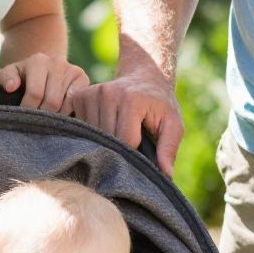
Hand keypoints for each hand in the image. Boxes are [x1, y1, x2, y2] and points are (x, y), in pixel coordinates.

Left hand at [0, 54, 87, 112]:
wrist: (46, 68)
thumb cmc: (25, 76)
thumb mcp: (11, 74)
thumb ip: (6, 78)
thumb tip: (11, 87)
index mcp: (38, 61)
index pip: (35, 93)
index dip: (29, 109)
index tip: (24, 116)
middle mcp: (57, 62)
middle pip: (51, 101)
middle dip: (42, 115)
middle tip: (37, 119)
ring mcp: (73, 69)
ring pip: (64, 105)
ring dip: (55, 115)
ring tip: (47, 115)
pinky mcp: (83, 78)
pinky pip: (76, 103)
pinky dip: (68, 111)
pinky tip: (60, 111)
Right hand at [68, 68, 183, 173]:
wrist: (144, 77)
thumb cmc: (160, 106)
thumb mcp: (173, 124)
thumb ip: (169, 148)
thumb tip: (165, 175)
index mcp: (131, 100)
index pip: (125, 142)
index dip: (134, 154)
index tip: (142, 151)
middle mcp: (108, 93)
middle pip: (107, 140)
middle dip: (119, 149)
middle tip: (132, 144)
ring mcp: (91, 94)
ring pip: (92, 136)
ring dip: (105, 142)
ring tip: (119, 134)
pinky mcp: (80, 96)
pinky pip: (82, 128)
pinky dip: (93, 134)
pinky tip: (106, 128)